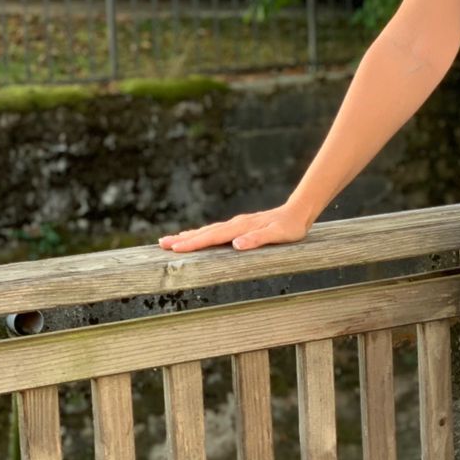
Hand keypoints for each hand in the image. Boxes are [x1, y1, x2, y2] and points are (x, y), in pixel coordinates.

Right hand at [157, 201, 312, 253]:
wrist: (298, 211)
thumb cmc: (290, 227)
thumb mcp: (278, 235)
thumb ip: (258, 239)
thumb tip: (237, 245)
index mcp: (240, 228)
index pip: (212, 237)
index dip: (193, 243)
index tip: (174, 248)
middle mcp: (234, 225)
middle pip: (204, 233)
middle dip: (182, 239)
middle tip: (162, 244)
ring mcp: (236, 224)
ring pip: (208, 230)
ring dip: (188, 236)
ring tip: (170, 240)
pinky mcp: (239, 226)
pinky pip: (215, 231)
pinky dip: (202, 234)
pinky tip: (196, 237)